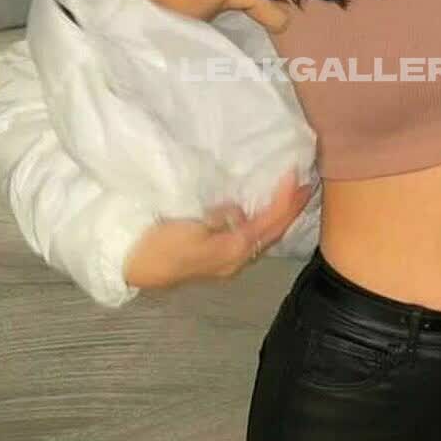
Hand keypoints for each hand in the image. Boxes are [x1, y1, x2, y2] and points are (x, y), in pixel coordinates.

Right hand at [124, 169, 313, 290]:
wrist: (132, 266)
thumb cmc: (159, 243)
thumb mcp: (191, 226)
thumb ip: (220, 218)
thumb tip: (238, 211)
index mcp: (233, 250)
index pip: (270, 221)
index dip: (286, 199)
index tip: (296, 174)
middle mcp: (237, 259)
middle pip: (273, 233)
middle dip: (292, 210)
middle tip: (307, 185)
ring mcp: (228, 262)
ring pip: (264, 237)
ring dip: (280, 217)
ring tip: (292, 196)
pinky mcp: (218, 259)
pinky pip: (251, 239)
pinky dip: (264, 224)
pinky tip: (263, 213)